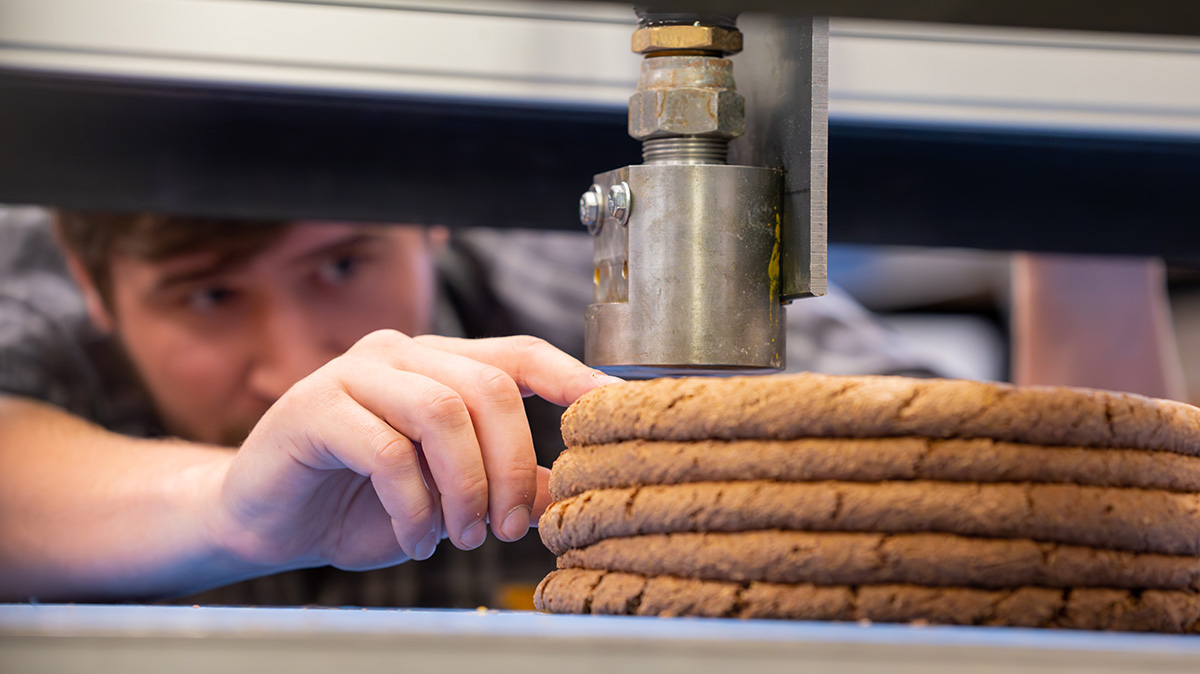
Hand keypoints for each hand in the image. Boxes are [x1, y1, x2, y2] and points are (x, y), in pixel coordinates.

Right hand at [207, 331, 620, 571]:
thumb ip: (508, 483)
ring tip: (460, 537)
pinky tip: (414, 537)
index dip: (571, 377)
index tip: (614, 406)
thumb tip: (573, 489)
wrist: (267, 520)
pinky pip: (386, 451)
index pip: (519, 354)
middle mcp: (402, 355)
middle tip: (509, 528)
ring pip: (442, 412)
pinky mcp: (313, 407)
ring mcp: (354, 373)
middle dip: (511, 465)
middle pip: (488, 387)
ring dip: (464, 488)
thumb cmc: (361, 503)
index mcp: (441, 364)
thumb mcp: (449, 497)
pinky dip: (413, 505)